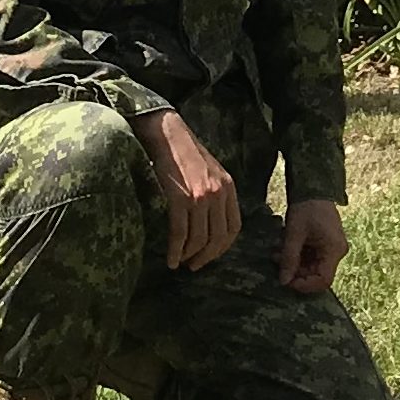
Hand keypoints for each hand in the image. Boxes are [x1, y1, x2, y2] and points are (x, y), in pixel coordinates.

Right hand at [136, 110, 240, 270]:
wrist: (166, 132)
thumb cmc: (184, 151)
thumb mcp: (210, 170)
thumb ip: (216, 192)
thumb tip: (210, 220)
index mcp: (228, 187)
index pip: (233, 227)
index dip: (222, 247)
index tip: (210, 256)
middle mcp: (218, 193)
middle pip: (218, 237)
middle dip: (207, 257)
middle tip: (194, 266)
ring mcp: (200, 197)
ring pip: (199, 239)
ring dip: (189, 256)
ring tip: (180, 263)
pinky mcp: (180, 199)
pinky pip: (180, 234)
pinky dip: (176, 251)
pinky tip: (171, 260)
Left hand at [279, 198, 349, 294]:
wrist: (313, 189)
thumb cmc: (306, 208)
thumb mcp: (294, 234)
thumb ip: (289, 258)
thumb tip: (283, 281)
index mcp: (334, 250)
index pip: (324, 280)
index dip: (305, 285)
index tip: (287, 281)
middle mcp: (337, 252)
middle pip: (316, 274)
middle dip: (295, 271)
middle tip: (277, 261)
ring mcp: (331, 248)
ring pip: (312, 266)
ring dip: (294, 262)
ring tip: (276, 252)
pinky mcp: (324, 244)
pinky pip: (311, 257)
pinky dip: (297, 255)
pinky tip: (284, 246)